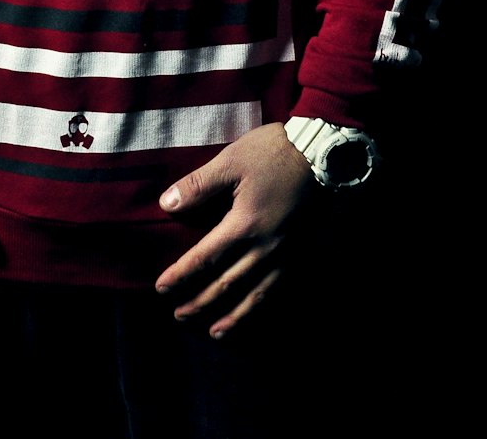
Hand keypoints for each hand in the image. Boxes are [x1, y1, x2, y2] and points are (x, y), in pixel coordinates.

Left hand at [155, 123, 314, 337]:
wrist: (325, 153)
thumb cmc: (274, 153)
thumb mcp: (231, 161)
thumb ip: (198, 186)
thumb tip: (166, 205)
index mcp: (244, 224)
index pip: (205, 258)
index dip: (181, 275)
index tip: (161, 288)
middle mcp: (265, 248)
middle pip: (227, 283)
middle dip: (201, 302)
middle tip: (180, 316)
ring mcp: (287, 254)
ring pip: (256, 295)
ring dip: (233, 316)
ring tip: (215, 333)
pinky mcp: (305, 253)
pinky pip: (282, 290)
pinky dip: (265, 308)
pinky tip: (256, 316)